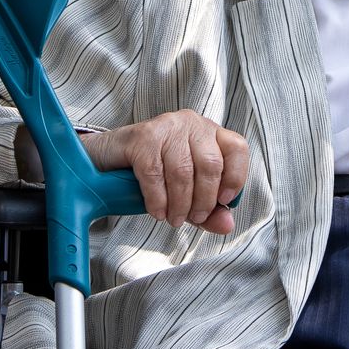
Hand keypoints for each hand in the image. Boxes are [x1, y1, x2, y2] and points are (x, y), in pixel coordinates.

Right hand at [81, 110, 248, 233]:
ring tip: (173, 219)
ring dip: (179, 204)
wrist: (111, 159)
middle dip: (203, 200)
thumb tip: (227, 225)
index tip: (223, 202)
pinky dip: (158, 200)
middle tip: (192, 218)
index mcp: (210, 133)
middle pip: (210, 164)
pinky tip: (157, 211)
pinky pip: (155, 174)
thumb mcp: (188, 192)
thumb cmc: (155, 172)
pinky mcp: (143, 136)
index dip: (235, 177)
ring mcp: (167, 127)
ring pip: (182, 171)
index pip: (237, 148)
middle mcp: (192, 124)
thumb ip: (210, 210)